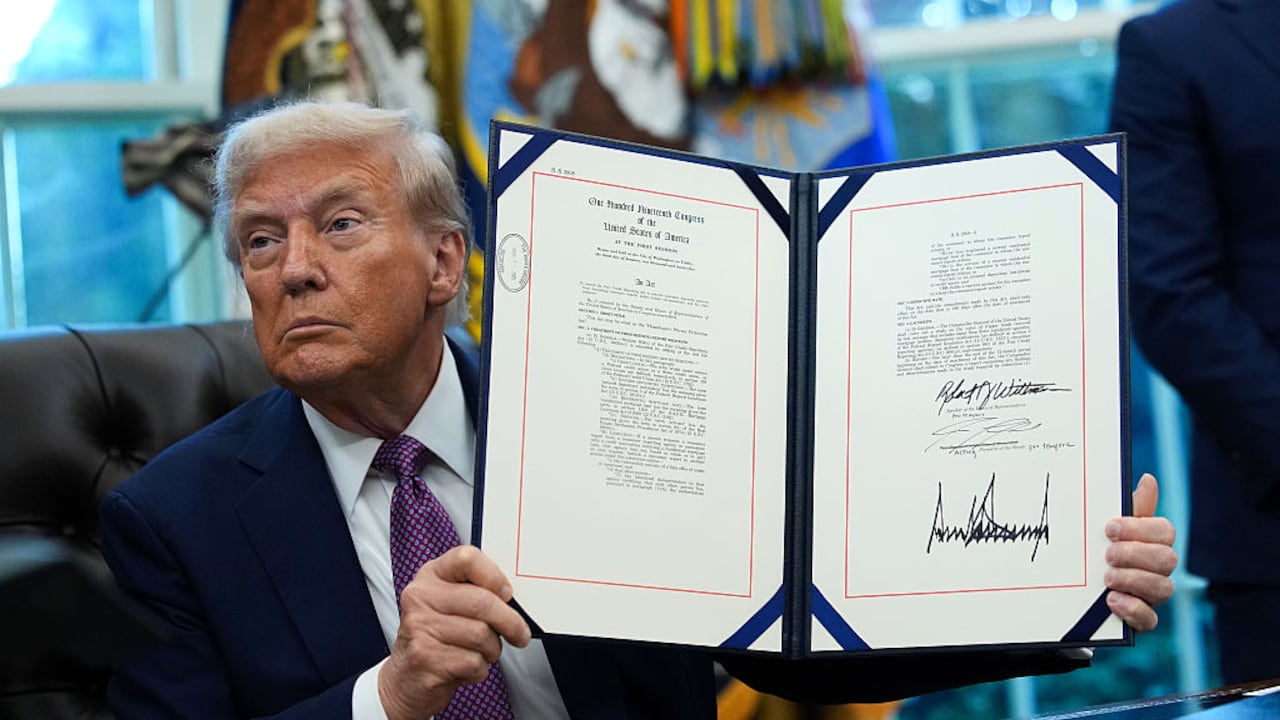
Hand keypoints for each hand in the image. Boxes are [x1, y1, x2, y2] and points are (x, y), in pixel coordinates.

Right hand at [377, 545, 530, 719]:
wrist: (405, 678)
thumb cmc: (435, 638)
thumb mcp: (448, 604)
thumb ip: (475, 591)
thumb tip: (511, 597)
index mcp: (430, 576)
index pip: (466, 558)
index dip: (494, 576)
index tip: (506, 593)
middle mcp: (420, 597)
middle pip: (482, 602)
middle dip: (510, 622)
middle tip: (519, 633)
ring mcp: (419, 628)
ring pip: (481, 634)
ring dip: (492, 649)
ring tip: (480, 652)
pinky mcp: (425, 658)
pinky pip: (473, 661)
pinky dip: (479, 669)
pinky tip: (465, 667)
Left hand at [1103, 473, 1176, 631]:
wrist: (1071, 586)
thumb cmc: (1096, 548)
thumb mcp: (1107, 527)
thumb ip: (1129, 507)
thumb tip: (1149, 479)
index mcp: (1152, 542)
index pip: (1165, 532)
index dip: (1140, 529)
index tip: (1109, 528)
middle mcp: (1157, 568)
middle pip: (1167, 559)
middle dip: (1135, 554)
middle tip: (1108, 555)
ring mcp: (1151, 595)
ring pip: (1164, 589)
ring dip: (1133, 580)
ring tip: (1107, 578)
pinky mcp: (1140, 619)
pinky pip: (1150, 620)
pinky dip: (1133, 610)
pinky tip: (1112, 600)